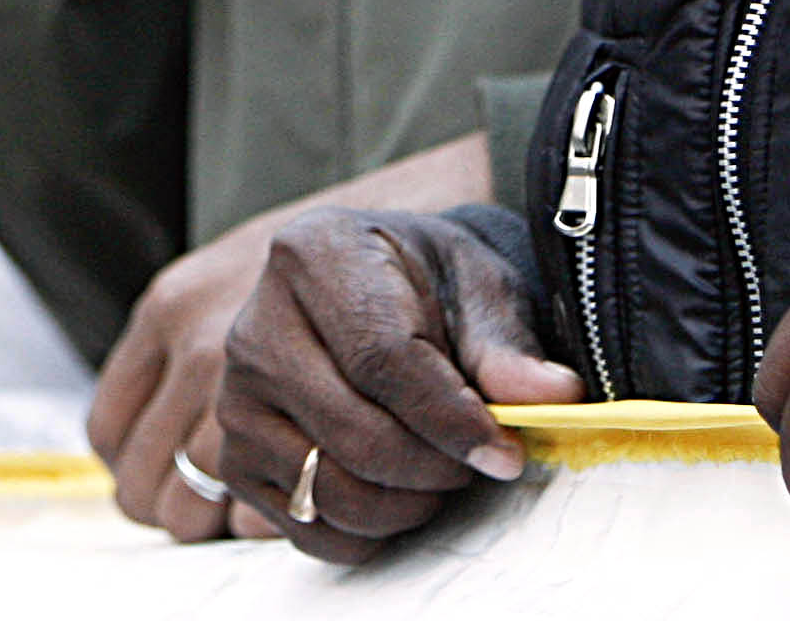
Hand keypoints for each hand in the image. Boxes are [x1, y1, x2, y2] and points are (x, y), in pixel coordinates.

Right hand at [214, 208, 582, 563]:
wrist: (374, 288)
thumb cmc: (425, 282)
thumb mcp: (477, 286)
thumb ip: (507, 344)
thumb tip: (553, 396)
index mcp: (313, 256)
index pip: (380, 358)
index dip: (450, 417)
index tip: (506, 452)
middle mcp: (256, 327)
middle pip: (352, 432)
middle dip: (434, 467)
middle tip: (478, 462)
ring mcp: (237, 396)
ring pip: (326, 488)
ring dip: (404, 505)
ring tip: (442, 473)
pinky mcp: (236, 455)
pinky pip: (303, 527)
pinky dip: (364, 532)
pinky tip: (399, 494)